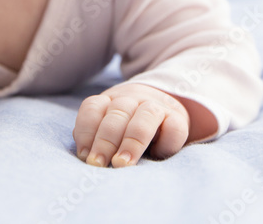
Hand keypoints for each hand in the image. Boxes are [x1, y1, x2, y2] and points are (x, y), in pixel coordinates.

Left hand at [72, 82, 189, 167]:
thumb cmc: (130, 126)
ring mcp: (157, 105)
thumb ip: (97, 135)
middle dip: (105, 141)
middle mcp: (132, 98)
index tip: (84, 156)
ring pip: (145, 116)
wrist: (166, 108)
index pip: (93, 107)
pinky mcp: (178, 118)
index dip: (86, 131)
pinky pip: (173, 127)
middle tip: (98, 164)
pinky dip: (164, 143)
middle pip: (117, 113)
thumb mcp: (111, 125)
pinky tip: (156, 156)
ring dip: (131, 141)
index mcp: (110, 100)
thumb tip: (85, 153)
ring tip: (122, 164)